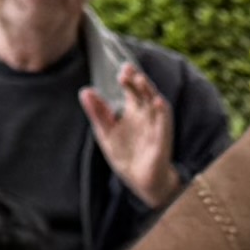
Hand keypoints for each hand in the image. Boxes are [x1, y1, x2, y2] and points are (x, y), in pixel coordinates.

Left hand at [83, 72, 187, 208]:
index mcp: (134, 111)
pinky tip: (156, 102)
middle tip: (126, 72)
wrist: (141, 181)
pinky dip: (161, 112)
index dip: (128, 78)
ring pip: (155, 103)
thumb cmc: (126, 155)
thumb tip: (85, 91)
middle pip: (144, 92)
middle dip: (136, 81)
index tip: (121, 68)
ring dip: (149, 91)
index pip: (132, 89)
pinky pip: (164, 123)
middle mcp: (147, 115)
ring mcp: (156, 126)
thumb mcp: (106, 132)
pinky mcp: (162, 139)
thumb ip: (98, 112)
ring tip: (140, 79)